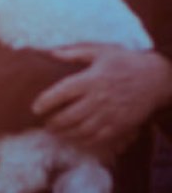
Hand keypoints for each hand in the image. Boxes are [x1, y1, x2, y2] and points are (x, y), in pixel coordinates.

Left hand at [33, 43, 171, 148]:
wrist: (157, 78)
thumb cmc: (125, 61)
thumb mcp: (100, 51)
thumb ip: (74, 52)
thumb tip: (50, 52)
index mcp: (91, 80)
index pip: (61, 93)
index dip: (45, 102)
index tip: (35, 108)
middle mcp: (99, 99)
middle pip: (69, 117)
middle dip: (53, 123)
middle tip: (44, 123)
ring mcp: (110, 115)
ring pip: (81, 130)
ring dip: (65, 134)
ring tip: (55, 132)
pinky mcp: (120, 126)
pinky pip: (98, 138)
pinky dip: (83, 141)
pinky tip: (75, 138)